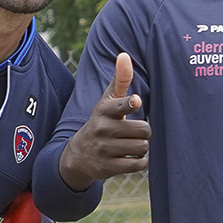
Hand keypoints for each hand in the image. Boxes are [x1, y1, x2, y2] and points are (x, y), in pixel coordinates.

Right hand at [58, 53, 150, 190]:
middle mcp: (102, 129)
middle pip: (143, 130)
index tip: (136, 101)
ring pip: (142, 148)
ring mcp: (104, 149)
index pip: (119, 105)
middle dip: (144, 132)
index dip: (130, 103)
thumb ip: (120, 79)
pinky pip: (138, 164)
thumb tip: (124, 55)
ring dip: (142, 147)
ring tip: (131, 145)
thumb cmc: (103, 121)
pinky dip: (141, 162)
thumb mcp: (107, 100)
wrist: (79, 153)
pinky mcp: (107, 167)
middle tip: (134, 132)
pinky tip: (131, 157)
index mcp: (104, 110)